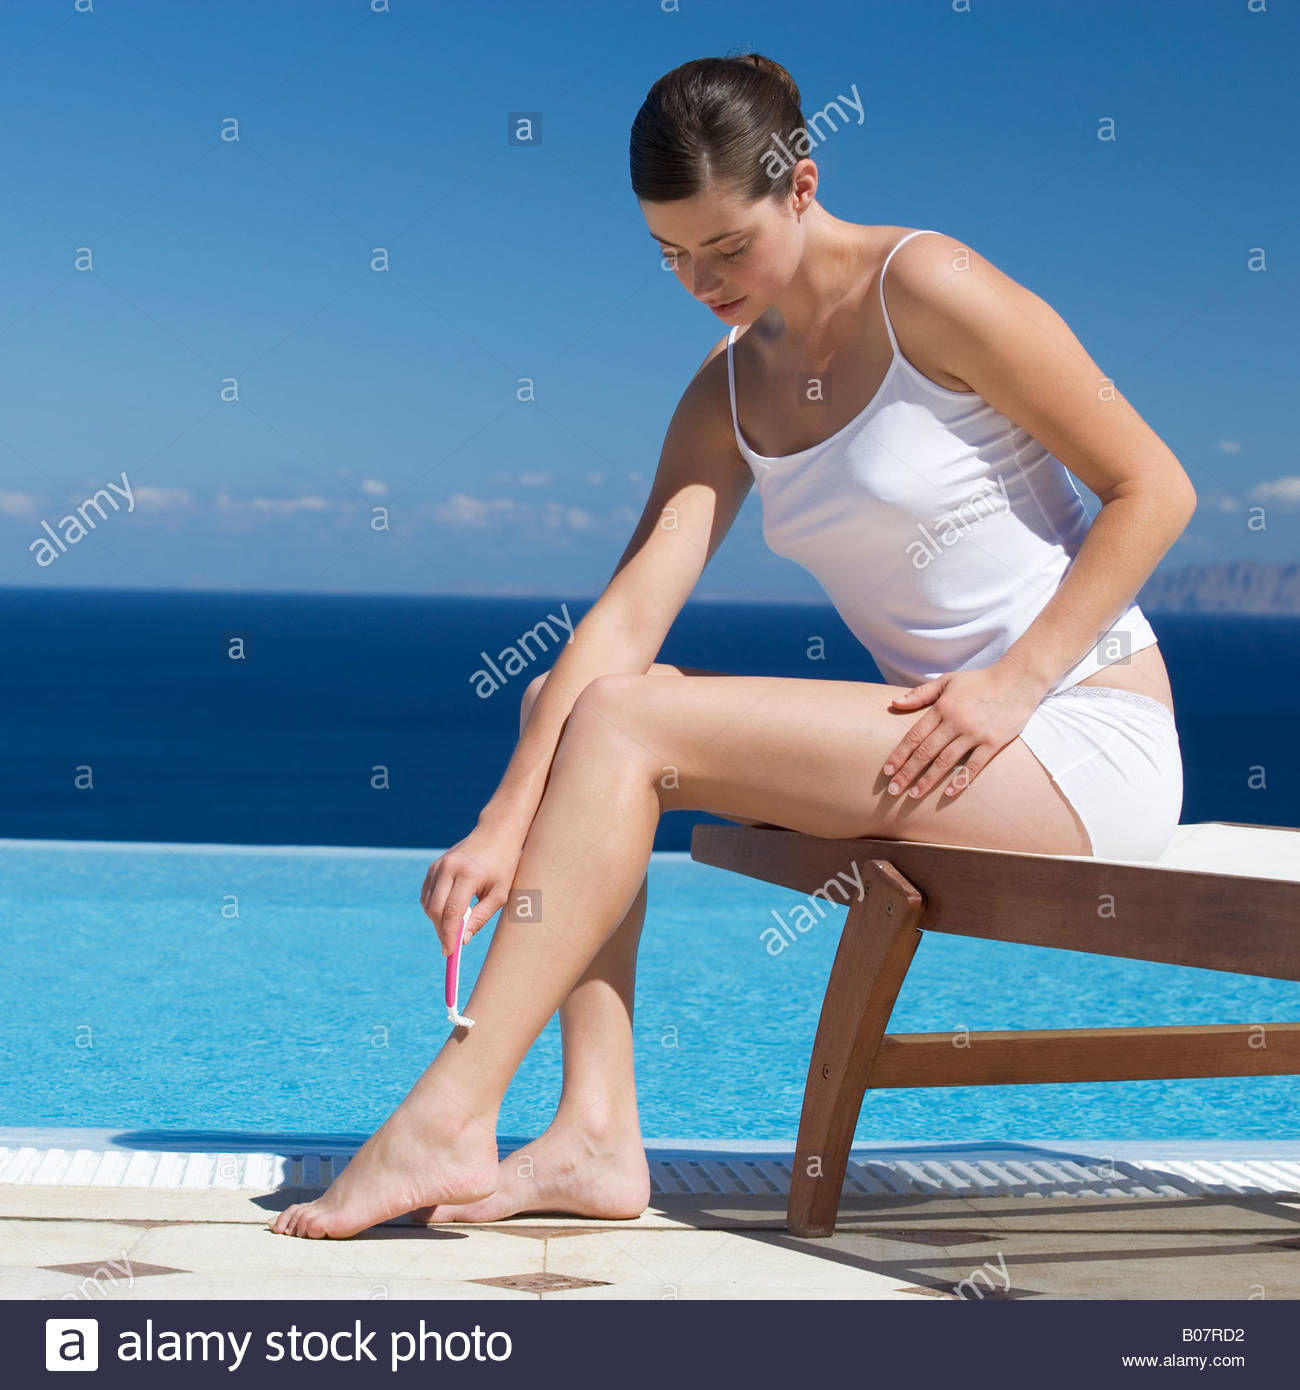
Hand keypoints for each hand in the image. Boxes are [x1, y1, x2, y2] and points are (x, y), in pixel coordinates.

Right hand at [419, 822, 523, 957]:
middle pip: (436, 909)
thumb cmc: (503, 865)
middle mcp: (449, 868)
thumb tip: (463, 940)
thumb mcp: (500, 894)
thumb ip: (481, 918)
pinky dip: (433, 908)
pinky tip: (447, 914)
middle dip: (441, 931)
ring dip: (437, 921)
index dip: (449, 935)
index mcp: (469, 874)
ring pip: (428, 903)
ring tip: (452, 928)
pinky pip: (427, 894)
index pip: (452, 911)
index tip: (449, 952)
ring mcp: (439, 865)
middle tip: (450, 945)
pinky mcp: (434, 866)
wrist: (496, 833)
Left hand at [881, 662, 1048, 801]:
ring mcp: (975, 733)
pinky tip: (947, 793)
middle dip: (908, 772)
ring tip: (914, 794)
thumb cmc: (980, 680)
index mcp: (942, 707)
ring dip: (928, 780)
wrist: (1018, 679)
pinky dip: (961, 780)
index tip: (887, 771)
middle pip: (926, 752)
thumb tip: (894, 703)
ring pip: (946, 761)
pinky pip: (974, 766)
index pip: (914, 736)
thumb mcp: (948, 680)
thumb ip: (920, 694)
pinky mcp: (993, 742)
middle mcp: (956, 722)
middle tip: (894, 790)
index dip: (899, 754)